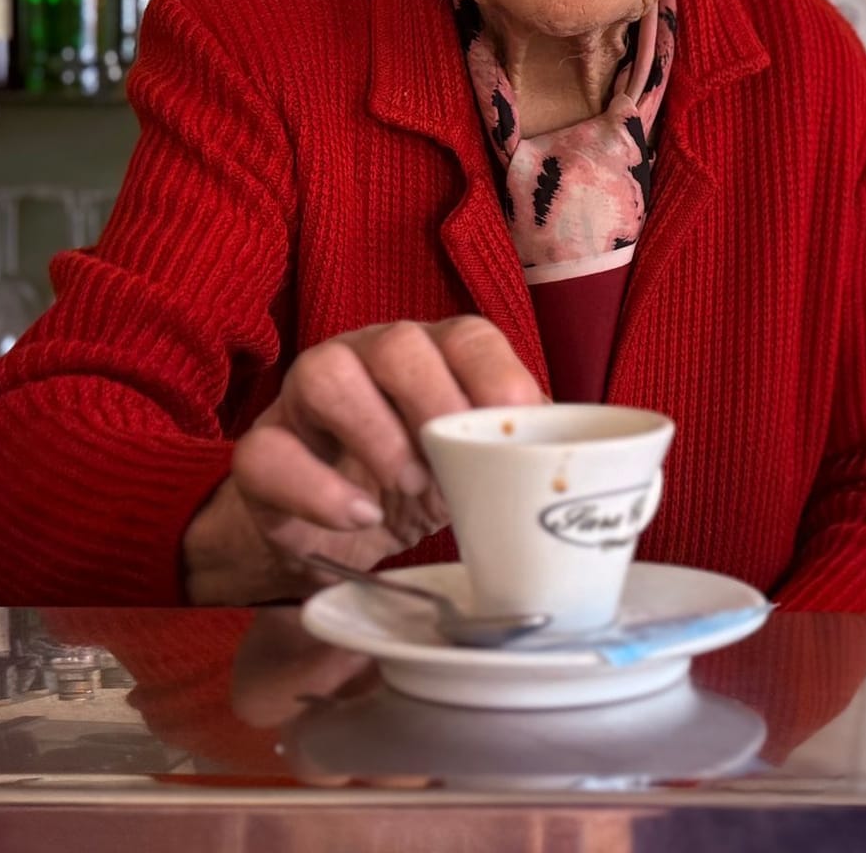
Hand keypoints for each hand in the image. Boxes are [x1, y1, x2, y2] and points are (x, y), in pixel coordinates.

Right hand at [183, 317, 543, 603]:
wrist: (337, 529)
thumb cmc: (424, 482)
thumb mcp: (477, 468)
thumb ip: (522, 456)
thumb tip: (602, 472)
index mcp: (434, 355)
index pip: (469, 335)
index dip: (497, 376)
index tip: (519, 426)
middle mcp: (367, 358)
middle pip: (398, 343)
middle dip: (436, 402)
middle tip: (455, 465)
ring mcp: (307, 399)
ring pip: (325, 373)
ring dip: (376, 434)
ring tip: (410, 489)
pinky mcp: (263, 450)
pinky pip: (266, 453)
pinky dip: (317, 489)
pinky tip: (359, 518)